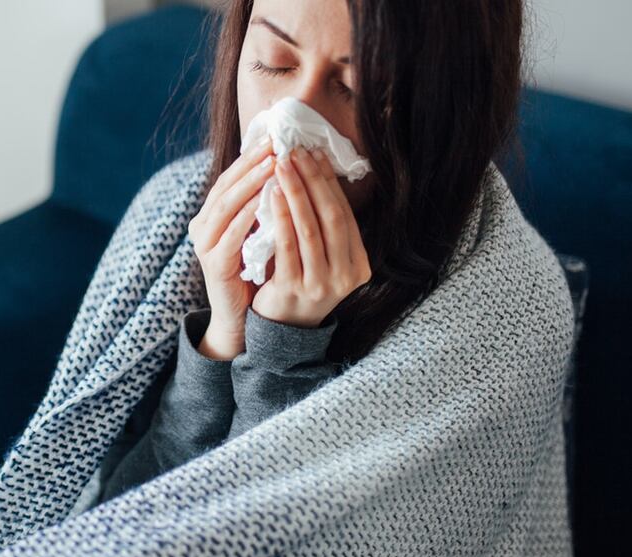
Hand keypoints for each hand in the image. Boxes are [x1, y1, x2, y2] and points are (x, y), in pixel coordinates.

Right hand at [187, 135, 274, 358]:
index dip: (251, 157)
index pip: (231, 178)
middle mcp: (202, 226)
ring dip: (250, 183)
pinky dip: (247, 216)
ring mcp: (205, 245)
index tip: (275, 137)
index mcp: (212, 215)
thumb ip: (264, 206)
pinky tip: (265, 200)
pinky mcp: (214, 264)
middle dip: (251, 163)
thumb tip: (288, 168)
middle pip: (226, 186)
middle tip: (275, 143)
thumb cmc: (255, 272)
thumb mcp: (259, 232)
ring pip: (226, 205)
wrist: (241, 318)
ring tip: (273, 164)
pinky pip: (230, 235)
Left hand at [250, 147, 372, 328]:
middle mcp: (345, 277)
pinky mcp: (294, 290)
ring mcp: (321, 285)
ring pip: (311, 230)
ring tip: (283, 165)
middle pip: (332, 218)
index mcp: (359, 266)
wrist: (280, 330)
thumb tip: (316, 171)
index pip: (346, 215)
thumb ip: (324, 227)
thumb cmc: (299, 282)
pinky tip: (272, 195)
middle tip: (297, 152)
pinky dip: (281, 217)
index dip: (330, 183)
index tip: (315, 154)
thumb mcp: (322, 258)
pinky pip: (288, 246)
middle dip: (314, 181)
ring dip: (297, 193)